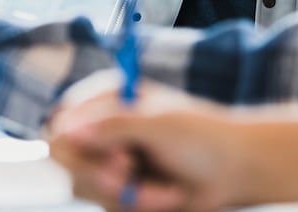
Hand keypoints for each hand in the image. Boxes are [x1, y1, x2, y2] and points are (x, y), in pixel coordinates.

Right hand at [47, 88, 247, 211]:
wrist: (235, 172)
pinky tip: (165, 195)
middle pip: (67, 162)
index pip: (62, 124)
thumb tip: (68, 129)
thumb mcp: (159, 125)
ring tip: (164, 186)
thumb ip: (113, 125)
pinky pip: (109, 205)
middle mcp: (103, 128)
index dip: (77, 150)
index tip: (113, 160)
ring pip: (87, 189)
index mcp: (108, 98)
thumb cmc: (204, 137)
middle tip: (129, 175)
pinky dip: (139, 205)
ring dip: (129, 194)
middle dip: (103, 177)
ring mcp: (110, 160)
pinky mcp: (119, 189)